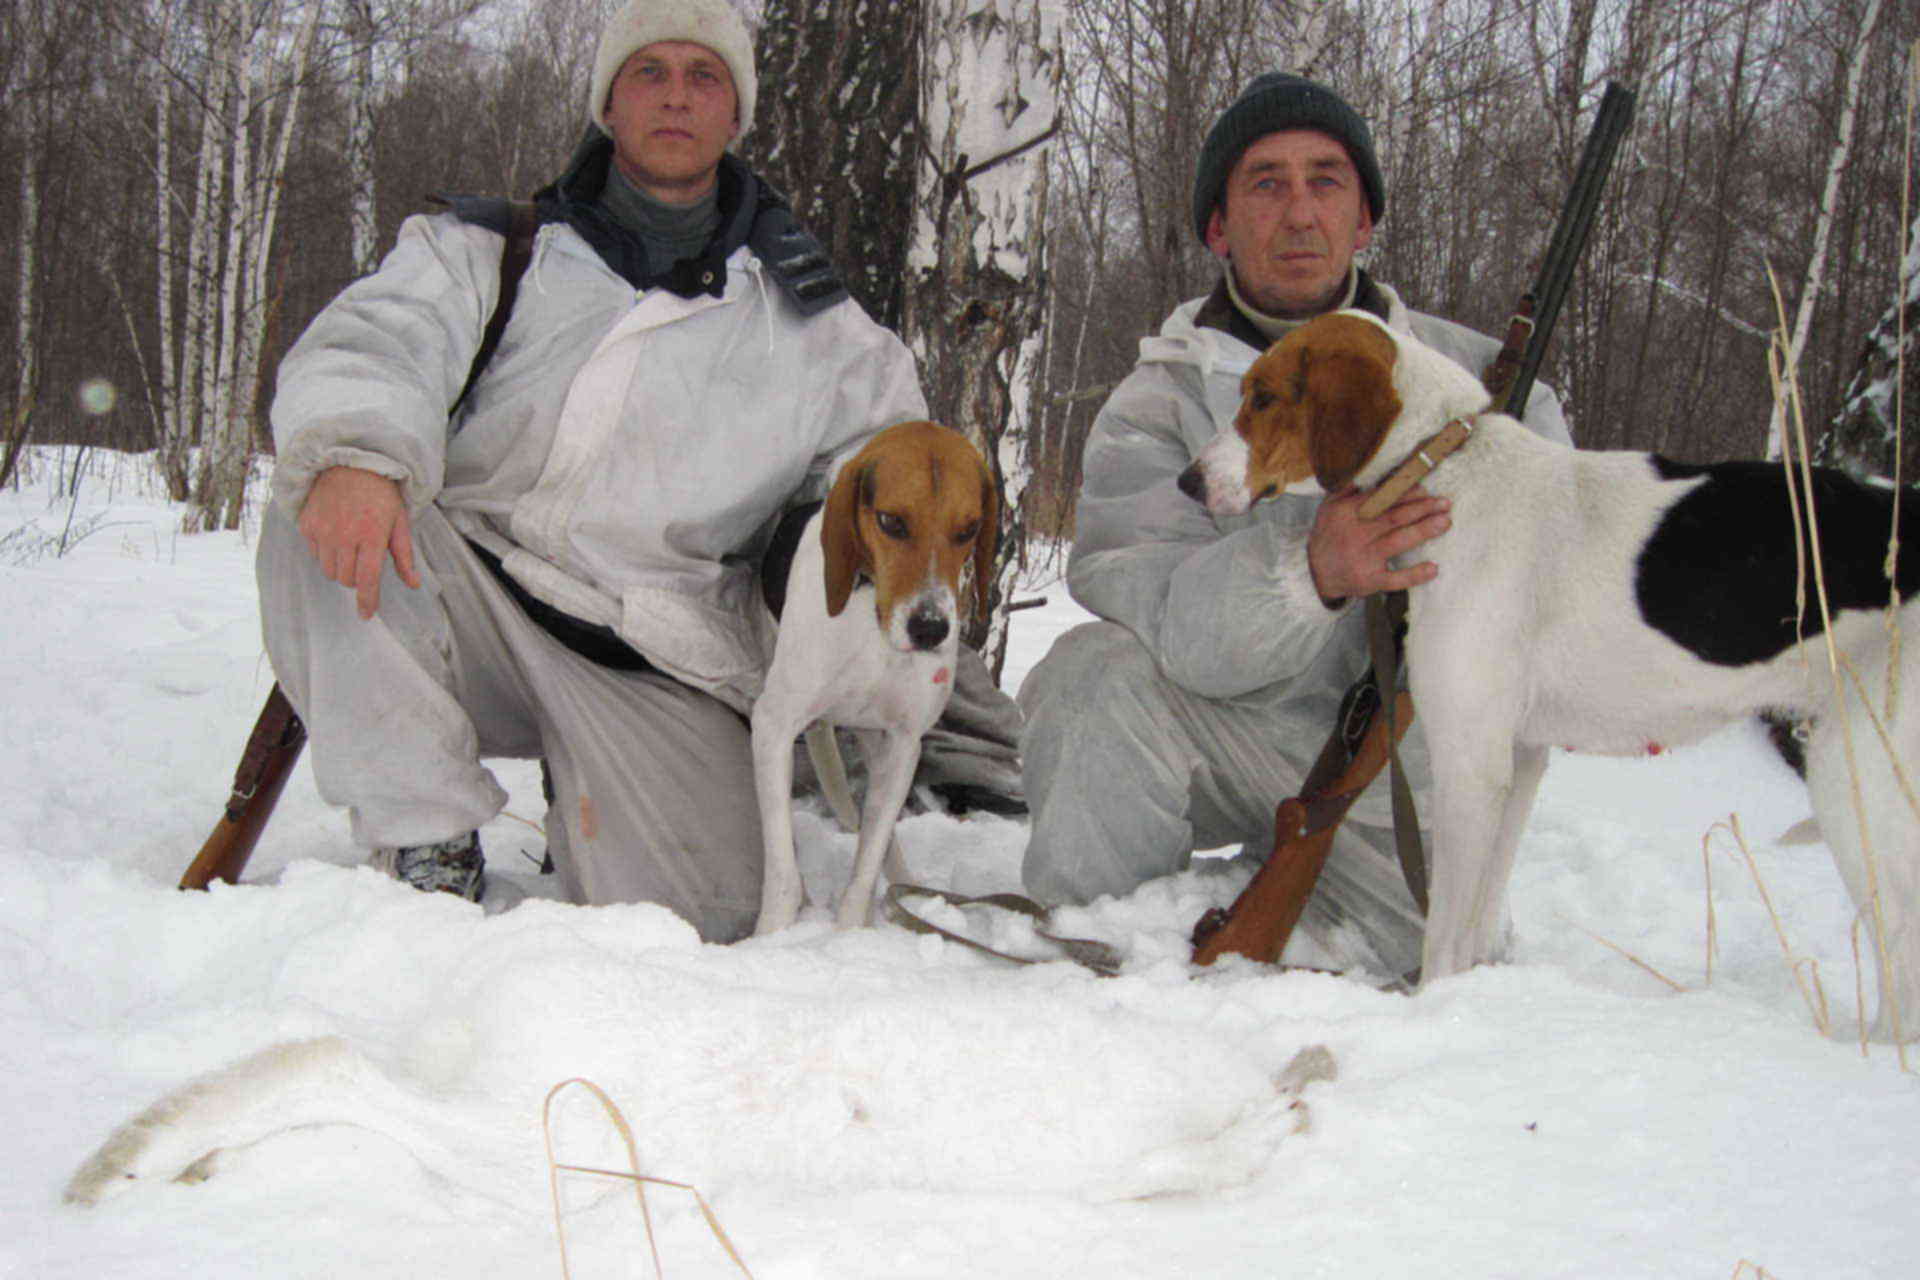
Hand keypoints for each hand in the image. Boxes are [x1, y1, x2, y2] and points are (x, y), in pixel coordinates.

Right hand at [296, 466, 421, 618]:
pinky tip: (335, 534)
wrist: (349, 463)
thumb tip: (413, 584)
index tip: (366, 615)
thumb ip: (404, 555)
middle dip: (357, 578)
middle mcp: (344, 536)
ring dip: (340, 567)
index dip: (368, 601)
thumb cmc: (380, 493)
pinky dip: (325, 552)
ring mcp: (322, 531)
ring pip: (329, 570)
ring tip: (350, 547)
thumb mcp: (399, 521)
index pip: (368, 579)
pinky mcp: (307, 525)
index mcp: (371, 536)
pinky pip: (314, 553)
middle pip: (347, 579)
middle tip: (364, 559)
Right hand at [1307, 485, 1449, 605]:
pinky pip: (1395, 579)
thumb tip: (1371, 472)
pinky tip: (1433, 568)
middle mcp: (1356, 535)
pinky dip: (1414, 575)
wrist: (1316, 573)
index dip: (1406, 493)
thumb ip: (1347, 489)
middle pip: (1395, 518)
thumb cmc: (1329, 535)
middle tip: (1444, 503)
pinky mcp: (1370, 581)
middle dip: (1422, 509)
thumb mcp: (1329, 508)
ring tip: (1444, 522)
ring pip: (1398, 542)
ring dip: (1424, 531)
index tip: (1425, 489)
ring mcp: (1364, 559)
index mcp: (1347, 514)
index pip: (1381, 500)